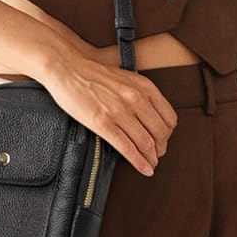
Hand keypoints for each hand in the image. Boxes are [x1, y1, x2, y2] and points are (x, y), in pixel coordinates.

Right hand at [42, 47, 177, 177]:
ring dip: (151, 158)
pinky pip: (127, 148)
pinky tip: (143, 169)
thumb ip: (141, 95)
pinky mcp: (103, 123)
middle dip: (161, 148)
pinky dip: (138, 162)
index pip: (169, 117)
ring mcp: (120, 111)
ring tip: (151, 164)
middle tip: (157, 155)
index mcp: (144, 87)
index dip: (168, 134)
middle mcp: (136, 99)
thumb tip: (150, 116)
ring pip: (146, 143)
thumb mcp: (126, 79)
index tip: (163, 140)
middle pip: (160, 133)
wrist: (67, 68)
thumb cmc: (93, 73)